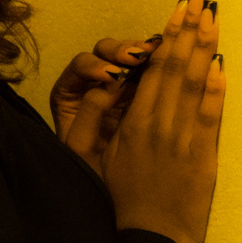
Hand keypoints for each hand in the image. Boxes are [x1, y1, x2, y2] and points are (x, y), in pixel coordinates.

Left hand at [50, 31, 161, 177]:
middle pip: (104, 54)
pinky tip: (170, 60)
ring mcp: (119, 85)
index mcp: (71, 94)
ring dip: (141, 53)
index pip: (80, 67)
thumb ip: (90, 113)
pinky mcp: (141, 91)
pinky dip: (158, 63)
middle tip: (135, 57)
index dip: (96, 65)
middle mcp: (93, 84)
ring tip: (155, 54)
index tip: (113, 74)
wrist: (114, 191)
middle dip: (119, 51)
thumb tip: (110, 83)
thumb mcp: (84, 146)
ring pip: (127, 57)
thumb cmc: (92, 170)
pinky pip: (148, 69)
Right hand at [68, 0, 224, 242]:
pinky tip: (222, 65)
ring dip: (206, 48)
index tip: (180, 8)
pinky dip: (217, 90)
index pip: (154, 67)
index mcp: (131, 122)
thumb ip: (100, 117)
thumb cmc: (116, 206)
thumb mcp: (94, 158)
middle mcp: (158, 126)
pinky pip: (211, 118)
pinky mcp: (203, 161)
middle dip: (190, 28)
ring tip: (214, 18)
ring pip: (196, 85)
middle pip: (177, 67)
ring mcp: (182, 142)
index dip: (169, 35)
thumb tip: (111, 82)